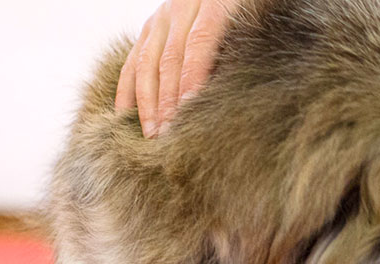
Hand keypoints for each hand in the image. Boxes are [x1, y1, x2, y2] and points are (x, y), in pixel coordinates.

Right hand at [116, 0, 237, 136]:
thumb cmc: (250, 9)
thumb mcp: (253, 18)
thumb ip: (242, 46)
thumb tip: (231, 92)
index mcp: (212, 2)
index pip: (199, 42)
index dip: (192, 76)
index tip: (189, 109)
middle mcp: (181, 7)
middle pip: (170, 57)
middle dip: (168, 100)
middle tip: (170, 134)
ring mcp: (161, 17)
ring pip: (147, 61)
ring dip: (148, 101)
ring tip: (152, 133)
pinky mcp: (150, 27)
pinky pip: (133, 61)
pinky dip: (128, 89)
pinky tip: (126, 115)